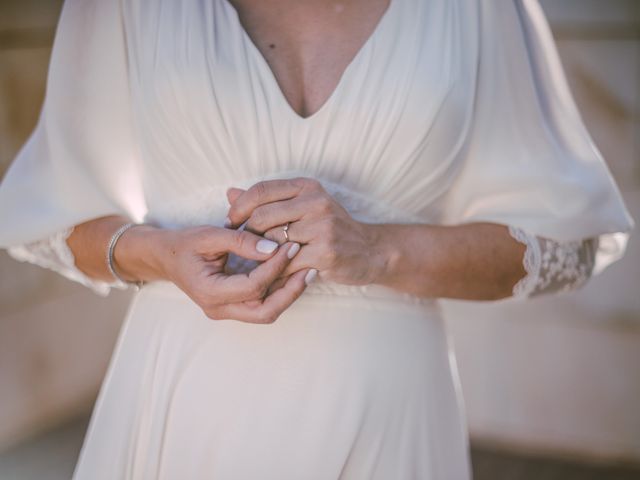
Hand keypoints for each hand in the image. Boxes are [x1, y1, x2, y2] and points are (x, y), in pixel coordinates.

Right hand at [136, 225, 312, 323]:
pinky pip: (262, 306)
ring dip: (289, 294)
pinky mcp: (234, 307)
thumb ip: (240, 241)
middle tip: (310, 270)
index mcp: (209, 292)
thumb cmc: (185, 244)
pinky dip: (279, 292)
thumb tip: (272, 247)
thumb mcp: (209, 235)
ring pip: (266, 313)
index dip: (275, 267)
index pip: (253, 286)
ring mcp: (226, 311)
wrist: (166, 257)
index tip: (291, 246)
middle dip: (291, 292)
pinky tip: (293, 274)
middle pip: (265, 312)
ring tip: (307, 271)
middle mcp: (218, 308)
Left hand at [225, 177, 387, 284]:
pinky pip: (286, 264)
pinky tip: (270, 277)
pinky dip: (274, 273)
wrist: (372, 251)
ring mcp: (322, 228)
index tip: (230, 223)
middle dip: (246, 235)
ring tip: (254, 264)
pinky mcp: (325, 253)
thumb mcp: (303, 207)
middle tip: (241, 248)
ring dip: (258, 257)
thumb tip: (229, 192)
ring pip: (271, 242)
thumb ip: (267, 201)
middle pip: (262, 216)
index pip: (261, 190)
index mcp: (307, 187)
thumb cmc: (331, 229)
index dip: (239, 207)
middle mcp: (316, 202)